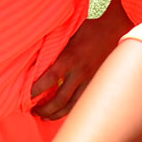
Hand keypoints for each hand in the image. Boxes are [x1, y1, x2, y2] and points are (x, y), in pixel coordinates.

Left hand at [31, 0, 130, 119]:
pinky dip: (73, 109)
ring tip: (45, 117)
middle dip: (45, 108)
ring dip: (57, 113)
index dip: (37, 90)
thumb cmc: (90, 25)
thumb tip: (36, 55)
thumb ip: (55, 46)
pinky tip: (64, 112)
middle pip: (60, 99)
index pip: (50, 78)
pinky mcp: (99, 81)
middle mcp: (81, 71)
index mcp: (71, 57)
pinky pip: (84, 100)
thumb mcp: (69, 31)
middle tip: (33, 111)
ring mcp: (91, 78)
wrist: (115, 25)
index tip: (27, 96)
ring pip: (73, 105)